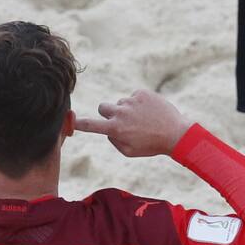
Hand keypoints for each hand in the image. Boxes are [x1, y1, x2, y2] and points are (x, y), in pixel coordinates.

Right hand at [74, 89, 189, 157]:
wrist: (176, 133)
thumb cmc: (151, 145)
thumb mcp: (129, 151)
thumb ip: (114, 140)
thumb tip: (107, 130)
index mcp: (115, 129)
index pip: (91, 125)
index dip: (78, 123)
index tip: (69, 119)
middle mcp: (120, 113)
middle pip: (102, 107)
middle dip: (107, 113)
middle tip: (119, 120)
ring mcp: (131, 101)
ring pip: (121, 103)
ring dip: (127, 110)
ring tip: (144, 120)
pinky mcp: (141, 93)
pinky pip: (134, 97)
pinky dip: (139, 103)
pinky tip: (150, 112)